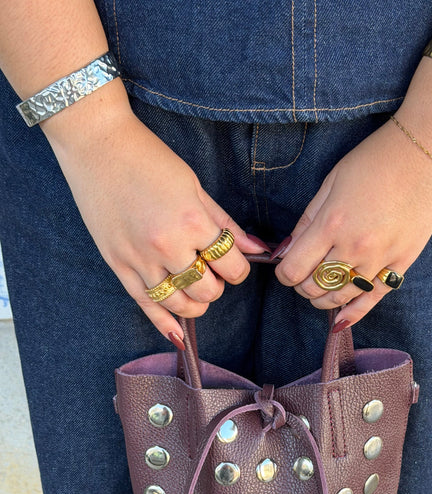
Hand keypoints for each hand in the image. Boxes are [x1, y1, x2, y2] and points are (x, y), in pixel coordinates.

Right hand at [46, 101, 266, 341]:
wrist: (98, 146)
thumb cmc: (149, 160)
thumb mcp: (196, 187)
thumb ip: (225, 224)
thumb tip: (259, 250)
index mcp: (191, 222)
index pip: (231, 265)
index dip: (238, 268)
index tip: (232, 262)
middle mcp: (166, 246)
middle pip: (207, 290)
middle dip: (216, 285)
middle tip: (211, 272)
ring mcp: (139, 260)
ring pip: (179, 304)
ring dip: (195, 304)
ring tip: (196, 290)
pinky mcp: (118, 266)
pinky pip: (146, 305)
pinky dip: (164, 324)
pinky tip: (177, 336)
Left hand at [274, 117, 431, 328]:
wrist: (426, 151)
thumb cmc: (374, 160)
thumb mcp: (330, 183)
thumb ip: (306, 221)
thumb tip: (285, 252)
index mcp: (331, 224)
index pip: (294, 269)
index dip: (284, 273)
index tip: (286, 266)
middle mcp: (354, 247)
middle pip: (315, 287)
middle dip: (302, 286)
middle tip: (304, 275)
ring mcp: (380, 258)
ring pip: (341, 297)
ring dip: (323, 299)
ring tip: (321, 290)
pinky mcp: (402, 263)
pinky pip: (373, 298)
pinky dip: (354, 312)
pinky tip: (341, 320)